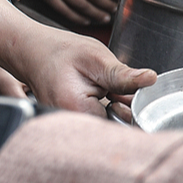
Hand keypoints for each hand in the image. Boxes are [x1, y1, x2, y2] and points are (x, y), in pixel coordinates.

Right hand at [0, 0, 154, 116]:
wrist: (32, 51)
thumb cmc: (59, 52)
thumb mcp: (95, 57)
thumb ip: (122, 75)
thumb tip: (149, 79)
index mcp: (77, 109)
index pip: (120, 126)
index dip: (133, 113)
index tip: (127, 96)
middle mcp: (70, 124)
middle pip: (114, 131)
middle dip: (125, 112)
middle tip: (114, 90)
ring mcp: (70, 126)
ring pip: (107, 128)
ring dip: (116, 113)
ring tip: (105, 91)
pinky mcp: (73, 125)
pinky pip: (98, 125)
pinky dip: (106, 113)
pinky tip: (101, 97)